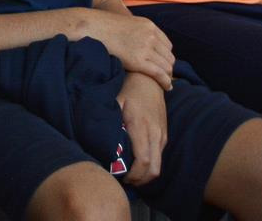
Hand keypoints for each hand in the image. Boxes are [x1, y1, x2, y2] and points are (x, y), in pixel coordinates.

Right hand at [80, 12, 173, 89]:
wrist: (93, 27)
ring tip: (165, 83)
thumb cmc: (104, 28)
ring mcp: (145, 48)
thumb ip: (138, 32)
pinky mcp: (138, 60)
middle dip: (168, 67)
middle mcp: (150, 36)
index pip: (167, 45)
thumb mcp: (128, 24)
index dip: (166, 57)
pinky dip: (165, 81)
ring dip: (167, 76)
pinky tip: (167, 87)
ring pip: (166, 66)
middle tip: (164, 76)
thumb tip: (138, 43)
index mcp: (149, 26)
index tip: (162, 65)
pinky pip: (159, 73)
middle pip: (169, 56)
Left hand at [117, 72, 166, 186]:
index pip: (143, 160)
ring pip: (159, 166)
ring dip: (145, 175)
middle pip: (153, 169)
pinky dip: (150, 166)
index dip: (133, 174)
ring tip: (129, 175)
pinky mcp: (164, 135)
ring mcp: (162, 135)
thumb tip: (97, 137)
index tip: (121, 177)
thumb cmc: (129, 90)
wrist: (149, 80)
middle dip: (139, 180)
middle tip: (124, 181)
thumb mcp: (115, 100)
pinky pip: (160, 157)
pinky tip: (137, 164)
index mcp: (141, 126)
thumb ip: (109, 119)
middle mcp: (155, 133)